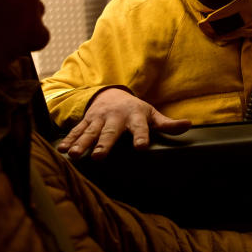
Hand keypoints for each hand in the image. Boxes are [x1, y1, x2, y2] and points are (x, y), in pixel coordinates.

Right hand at [56, 88, 191, 159]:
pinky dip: (69, 140)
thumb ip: (167, 124)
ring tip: (75, 155)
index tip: (141, 147)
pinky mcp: (87, 121)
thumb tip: (188, 125)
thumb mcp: (152, 114)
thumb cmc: (136, 110)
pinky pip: (77, 131)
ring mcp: (99, 119)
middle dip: (104, 144)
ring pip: (90, 132)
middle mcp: (116, 118)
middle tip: (98, 156)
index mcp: (135, 117)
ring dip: (82, 143)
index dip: (141, 137)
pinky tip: (62, 150)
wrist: (112, 95)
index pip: (140, 128)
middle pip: (110, 133)